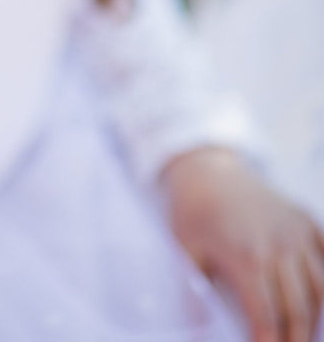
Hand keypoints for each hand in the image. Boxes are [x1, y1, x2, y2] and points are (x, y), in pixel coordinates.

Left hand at [160, 147, 323, 341]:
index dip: (269, 339)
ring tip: (304, 334)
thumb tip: (199, 329)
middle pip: (298, 307)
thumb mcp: (185, 251)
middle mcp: (278, 244)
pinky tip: (319, 299)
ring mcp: (296, 231)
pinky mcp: (305, 220)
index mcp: (246, 256)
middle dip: (296, 337)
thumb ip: (193, 293)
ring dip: (315, 317)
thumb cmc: (193, 212)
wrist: (207, 169)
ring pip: (319, 286)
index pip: (266, 314)